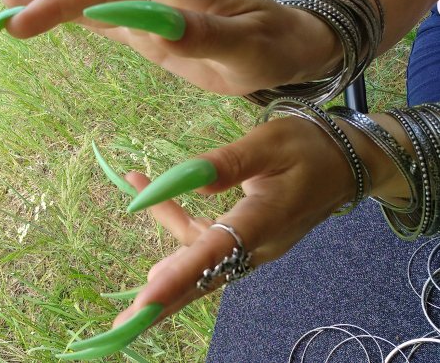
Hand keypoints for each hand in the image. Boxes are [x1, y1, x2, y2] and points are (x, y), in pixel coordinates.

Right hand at [0, 0, 340, 95]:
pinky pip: (101, 22)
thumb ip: (207, 37)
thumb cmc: (272, 43)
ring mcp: (150, 10)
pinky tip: (35, 17)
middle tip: (15, 18)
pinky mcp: (144, 31)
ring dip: (53, 3)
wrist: (281, 50)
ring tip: (6, 4)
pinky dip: (69, 20)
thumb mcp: (250, 47)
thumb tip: (161, 29)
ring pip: (95, 1)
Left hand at [112, 115, 362, 327]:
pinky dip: (175, 220)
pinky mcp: (246, 238)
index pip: (215, 253)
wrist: (348, 163)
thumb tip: (186, 182)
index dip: (178, 277)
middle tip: (123, 327)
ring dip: (162, 263)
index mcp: (265, 220)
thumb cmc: (310, 148)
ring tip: (130, 236)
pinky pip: (204, 239)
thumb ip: (228, 163)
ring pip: (199, 261)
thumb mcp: (270, 143)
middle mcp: (257, 244)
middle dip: (162, 302)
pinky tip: (149, 194)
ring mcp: (252, 245)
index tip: (145, 302)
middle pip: (202, 279)